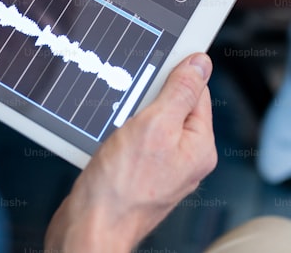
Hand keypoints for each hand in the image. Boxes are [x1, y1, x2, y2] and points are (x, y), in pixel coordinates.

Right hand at [45, 53, 216, 251]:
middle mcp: (186, 159)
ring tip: (118, 133)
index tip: (154, 73)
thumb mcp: (154, 125)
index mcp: (200, 146)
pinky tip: (109, 144)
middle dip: (148, 101)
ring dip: (130, 118)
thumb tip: (201, 63)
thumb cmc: (121, 189)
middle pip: (172, 106)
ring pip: (149, 123)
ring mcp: (163, 169)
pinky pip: (134, 141)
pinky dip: (120, 135)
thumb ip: (180, 91)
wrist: (89, 228)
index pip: (197, 92)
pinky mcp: (139, 175)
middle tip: (131, 112)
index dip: (174, 77)